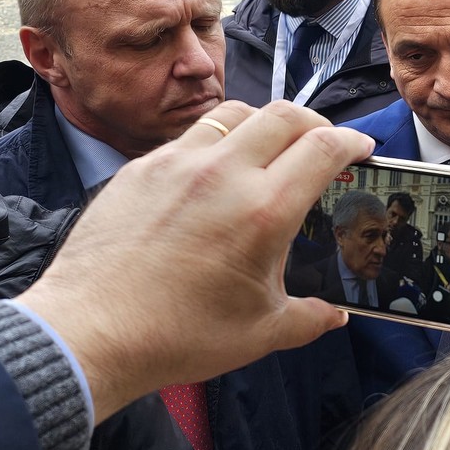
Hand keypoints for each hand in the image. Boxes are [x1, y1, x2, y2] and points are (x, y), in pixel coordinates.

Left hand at [17, 100, 375, 422]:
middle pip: (286, 115)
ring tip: (271, 145)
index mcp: (265, 210)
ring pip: (235, 113)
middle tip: (324, 142)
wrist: (88, 332)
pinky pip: (190, 136)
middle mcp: (225, 173)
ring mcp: (179, 163)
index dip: (352, 142)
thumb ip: (309, 318)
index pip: (324, 148)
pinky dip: (217, 143)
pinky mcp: (142, 168)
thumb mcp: (261, 333)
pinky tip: (214, 173)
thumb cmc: (177, 336)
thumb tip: (336, 316)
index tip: (361, 149)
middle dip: (316, 123)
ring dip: (265, 122)